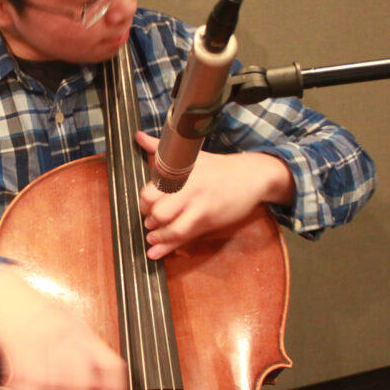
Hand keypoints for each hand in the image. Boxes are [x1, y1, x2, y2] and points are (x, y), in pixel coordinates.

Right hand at [0, 265, 125, 389]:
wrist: (5, 293)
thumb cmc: (37, 310)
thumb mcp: (70, 323)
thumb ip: (84, 350)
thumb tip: (98, 384)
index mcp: (82, 334)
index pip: (110, 366)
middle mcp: (65, 341)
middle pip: (80, 384)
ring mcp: (41, 347)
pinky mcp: (17, 354)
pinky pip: (25, 387)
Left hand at [136, 130, 293, 259]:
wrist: (250, 176)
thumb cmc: (218, 167)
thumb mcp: (190, 156)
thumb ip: (160, 148)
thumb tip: (139, 137)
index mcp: (180, 172)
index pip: (149, 192)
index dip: (144, 203)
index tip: (146, 205)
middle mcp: (188, 189)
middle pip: (157, 212)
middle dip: (149, 219)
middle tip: (150, 220)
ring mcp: (199, 206)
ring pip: (171, 228)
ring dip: (157, 236)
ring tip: (153, 235)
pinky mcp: (209, 220)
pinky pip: (184, 237)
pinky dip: (167, 247)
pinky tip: (156, 252)